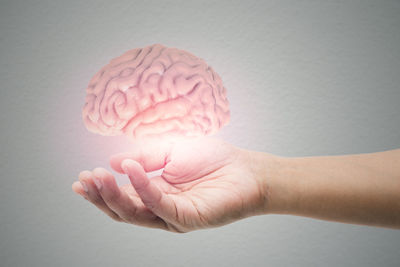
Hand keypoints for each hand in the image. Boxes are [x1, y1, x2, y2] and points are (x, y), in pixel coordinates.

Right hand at [72, 138, 267, 232]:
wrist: (246, 168)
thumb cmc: (213, 160)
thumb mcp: (172, 151)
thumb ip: (145, 158)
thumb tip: (114, 162)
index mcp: (157, 193)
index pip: (123, 196)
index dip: (102, 188)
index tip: (82, 176)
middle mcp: (162, 209)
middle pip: (124, 209)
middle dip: (101, 195)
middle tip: (83, 180)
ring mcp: (174, 216)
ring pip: (136, 213)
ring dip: (113, 195)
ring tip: (97, 178)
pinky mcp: (188, 218)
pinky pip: (160, 204)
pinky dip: (142, 187)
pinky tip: (130, 170)